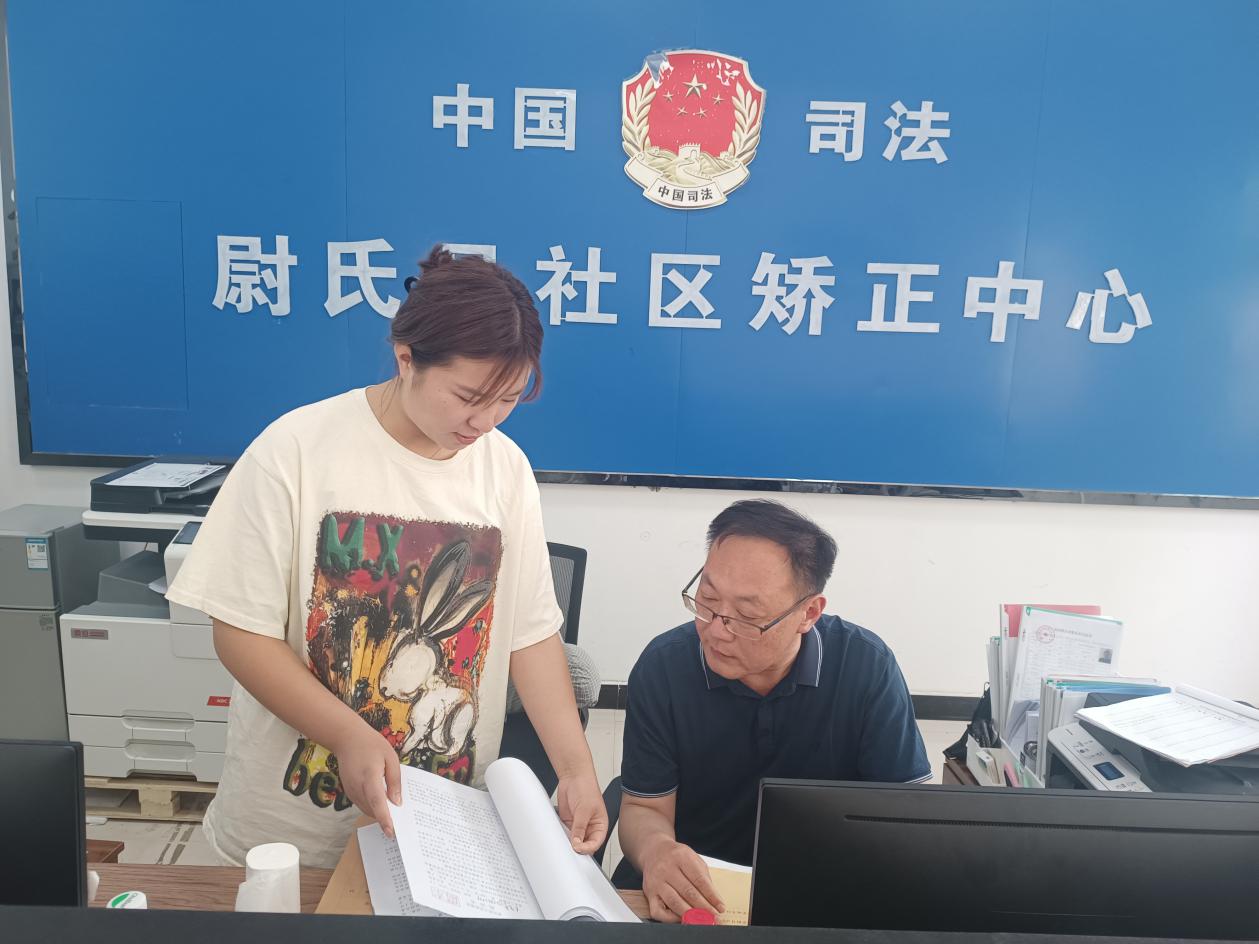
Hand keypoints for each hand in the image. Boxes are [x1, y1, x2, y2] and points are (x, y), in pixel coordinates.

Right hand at [329, 719, 401, 838]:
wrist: (346, 738)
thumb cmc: (371, 744)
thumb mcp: (390, 757)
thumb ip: (394, 780)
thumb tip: (397, 802)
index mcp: (369, 776)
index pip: (377, 801)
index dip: (384, 818)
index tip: (391, 831)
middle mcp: (357, 786)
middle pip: (372, 809)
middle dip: (385, 819)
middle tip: (402, 825)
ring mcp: (350, 790)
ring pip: (366, 809)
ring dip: (378, 813)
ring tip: (395, 814)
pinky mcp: (348, 791)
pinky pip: (362, 804)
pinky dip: (372, 806)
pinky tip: (382, 802)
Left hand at [555, 770, 607, 853]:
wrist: (573, 777)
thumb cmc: (586, 788)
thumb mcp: (584, 809)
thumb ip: (579, 827)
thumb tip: (577, 844)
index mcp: (600, 826)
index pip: (595, 843)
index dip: (587, 849)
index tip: (578, 849)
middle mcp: (589, 828)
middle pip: (584, 845)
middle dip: (577, 848)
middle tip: (569, 849)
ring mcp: (578, 826)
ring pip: (573, 842)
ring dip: (568, 843)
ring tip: (563, 842)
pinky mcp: (568, 823)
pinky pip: (564, 834)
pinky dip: (561, 836)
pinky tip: (558, 836)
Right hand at [640, 836, 723, 922]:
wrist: (654, 851)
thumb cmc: (677, 857)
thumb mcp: (693, 858)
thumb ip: (703, 877)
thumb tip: (714, 900)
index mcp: (681, 857)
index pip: (699, 879)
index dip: (711, 896)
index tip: (720, 907)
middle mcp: (666, 869)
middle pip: (688, 892)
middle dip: (704, 908)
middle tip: (714, 918)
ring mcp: (656, 882)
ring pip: (674, 902)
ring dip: (691, 914)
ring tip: (702, 921)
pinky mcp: (649, 894)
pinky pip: (658, 911)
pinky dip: (671, 919)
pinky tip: (682, 919)